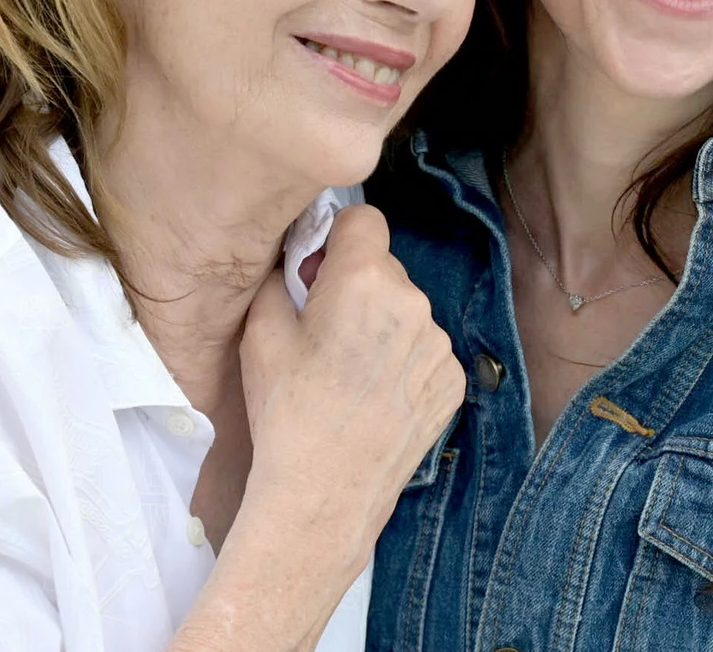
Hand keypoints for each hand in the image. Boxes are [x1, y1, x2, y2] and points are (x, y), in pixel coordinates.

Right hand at [238, 205, 463, 549]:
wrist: (326, 493)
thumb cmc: (287, 412)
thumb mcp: (260, 333)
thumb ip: (277, 275)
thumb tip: (291, 252)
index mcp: (365, 280)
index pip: (363, 218)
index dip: (337, 239)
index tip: (319, 271)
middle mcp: (415, 302)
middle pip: (384, 268)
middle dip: (356, 285)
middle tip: (324, 332)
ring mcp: (440, 343)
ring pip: (406, 310)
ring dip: (382, 325)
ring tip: (348, 373)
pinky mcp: (452, 379)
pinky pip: (424, 349)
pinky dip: (403, 362)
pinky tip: (374, 396)